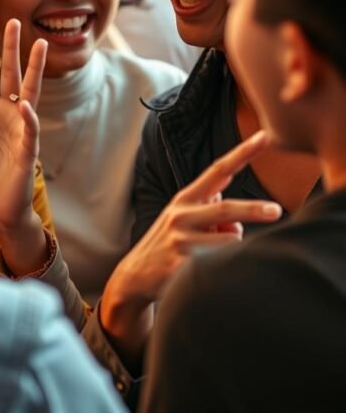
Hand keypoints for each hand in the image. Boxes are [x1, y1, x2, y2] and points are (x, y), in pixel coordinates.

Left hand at [0, 19, 47, 230]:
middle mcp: (7, 115)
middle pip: (12, 75)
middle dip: (12, 49)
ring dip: (35, 69)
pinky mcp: (28, 149)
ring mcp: (20, 129)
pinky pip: (30, 130)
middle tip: (14, 21)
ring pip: (30, 92)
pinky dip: (29, 117)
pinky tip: (26, 104)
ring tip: (39, 45)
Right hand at [99, 131, 281, 364]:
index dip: (242, 153)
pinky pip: (219, 264)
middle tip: (276, 210)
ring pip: (229, 241)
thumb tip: (234, 206)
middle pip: (226, 209)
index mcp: (185, 198)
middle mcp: (181, 215)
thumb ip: (210, 205)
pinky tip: (205, 270)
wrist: (136, 276)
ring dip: (233, 248)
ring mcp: (180, 241)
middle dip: (254, 210)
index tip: (264, 137)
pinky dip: (223, 266)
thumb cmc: (169, 242)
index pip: (218, 170)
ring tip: (214, 254)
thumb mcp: (184, 217)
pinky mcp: (181, 266)